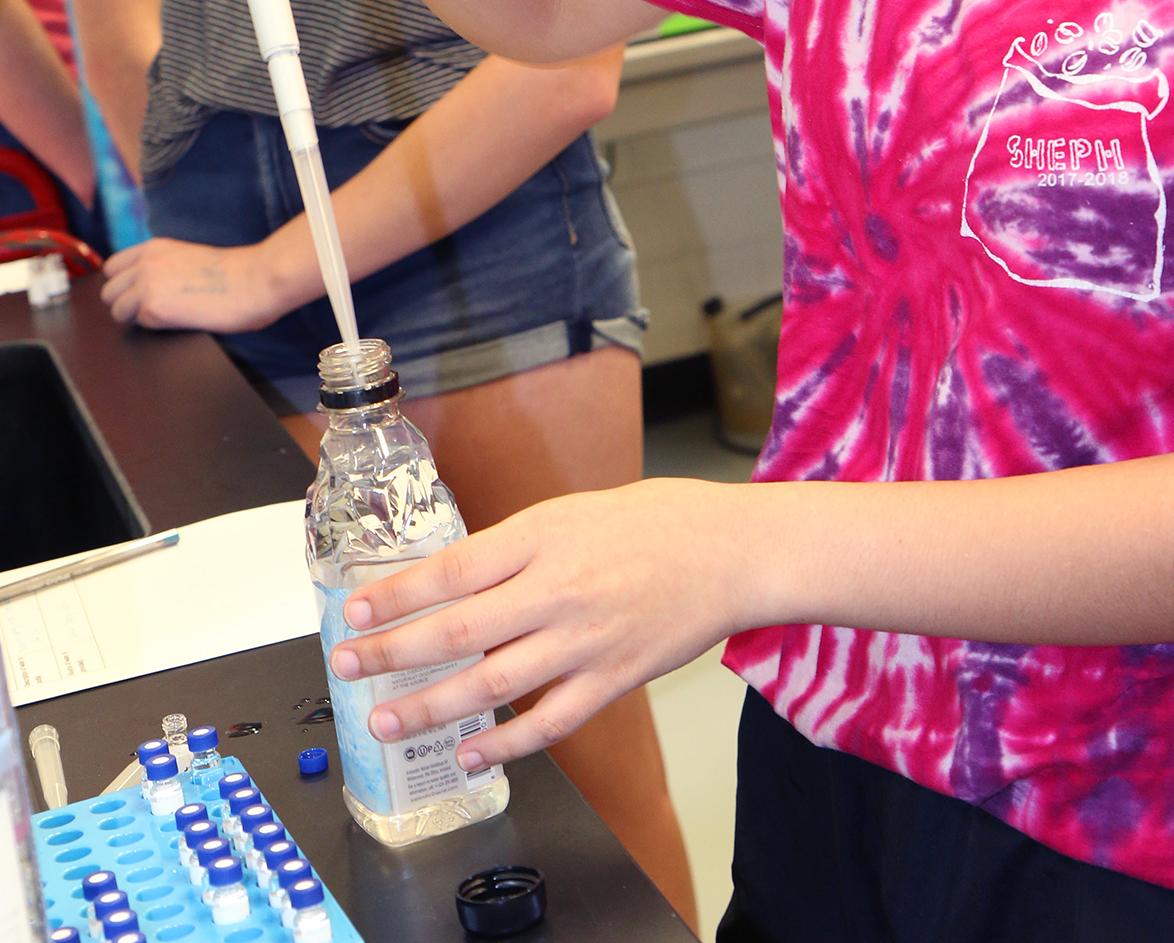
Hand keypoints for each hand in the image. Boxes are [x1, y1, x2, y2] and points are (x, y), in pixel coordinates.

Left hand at [100, 234, 289, 332]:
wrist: (253, 280)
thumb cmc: (234, 271)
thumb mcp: (188, 257)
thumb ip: (163, 266)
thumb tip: (151, 286)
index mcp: (155, 248)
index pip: (113, 267)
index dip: (124, 284)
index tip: (138, 293)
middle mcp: (145, 263)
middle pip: (108, 290)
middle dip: (125, 302)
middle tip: (151, 310)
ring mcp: (146, 285)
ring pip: (116, 309)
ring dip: (135, 317)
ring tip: (163, 317)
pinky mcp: (154, 308)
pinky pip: (138, 324)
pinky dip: (153, 327)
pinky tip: (177, 321)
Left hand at [327, 479, 758, 767]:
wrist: (734, 551)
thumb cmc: (658, 520)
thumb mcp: (575, 510)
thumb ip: (520, 548)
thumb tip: (459, 582)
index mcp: (543, 534)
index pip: (452, 569)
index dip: (397, 595)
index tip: (354, 610)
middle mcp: (558, 587)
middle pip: (457, 630)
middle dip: (391, 652)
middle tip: (347, 665)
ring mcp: (586, 639)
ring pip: (491, 684)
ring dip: (431, 707)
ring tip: (387, 721)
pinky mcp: (614, 679)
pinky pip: (550, 722)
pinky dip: (506, 745)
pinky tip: (472, 755)